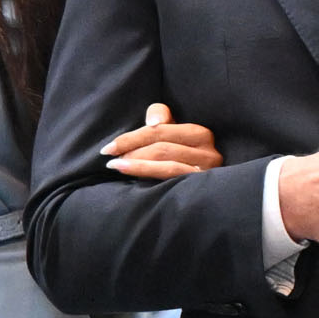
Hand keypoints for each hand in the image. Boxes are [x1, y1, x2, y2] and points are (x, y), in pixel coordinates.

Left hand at [101, 101, 218, 181]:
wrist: (201, 200)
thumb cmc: (179, 157)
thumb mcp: (172, 135)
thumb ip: (161, 117)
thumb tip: (153, 121)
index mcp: (201, 134)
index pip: (160, 131)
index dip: (132, 137)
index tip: (109, 147)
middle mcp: (209, 152)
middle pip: (163, 147)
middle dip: (133, 150)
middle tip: (111, 158)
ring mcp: (207, 173)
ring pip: (167, 164)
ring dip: (137, 165)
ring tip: (116, 166)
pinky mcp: (201, 187)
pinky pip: (172, 179)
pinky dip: (148, 174)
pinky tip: (130, 174)